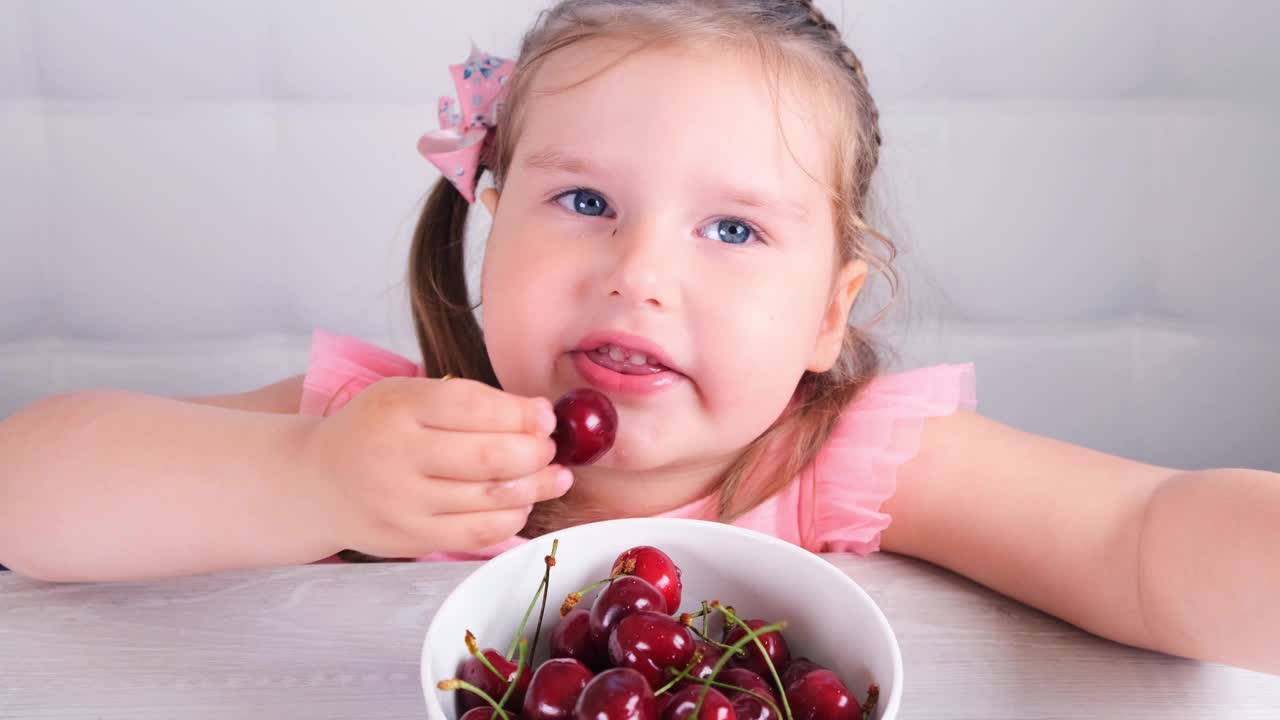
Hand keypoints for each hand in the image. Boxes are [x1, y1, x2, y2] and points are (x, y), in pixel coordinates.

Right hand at [299, 376, 568, 557]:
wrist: (318, 482)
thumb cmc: (375, 430)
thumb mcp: (406, 396)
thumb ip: (465, 401)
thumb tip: (536, 415)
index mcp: (399, 407)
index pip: (475, 407)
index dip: (522, 414)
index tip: (545, 417)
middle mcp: (398, 455)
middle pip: (490, 457)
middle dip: (536, 452)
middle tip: (549, 448)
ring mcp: (402, 502)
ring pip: (490, 499)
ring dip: (535, 487)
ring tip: (553, 477)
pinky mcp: (409, 538)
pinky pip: (476, 533)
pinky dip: (511, 518)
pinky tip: (521, 504)